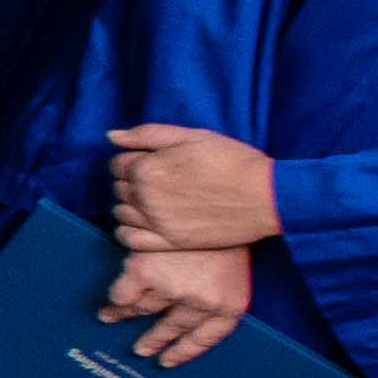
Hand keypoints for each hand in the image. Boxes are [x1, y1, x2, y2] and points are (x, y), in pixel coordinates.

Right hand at [99, 238, 255, 366]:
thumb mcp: (239, 261)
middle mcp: (201, 302)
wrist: (230, 193)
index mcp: (229, 303)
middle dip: (154, 340)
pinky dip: (116, 299)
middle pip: (172, 328)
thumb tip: (198, 301)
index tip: (168, 361)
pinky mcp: (146, 270)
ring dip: (125, 315)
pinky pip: (124, 293)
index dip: (185, 351)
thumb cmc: (236, 223)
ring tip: (110, 318)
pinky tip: (111, 301)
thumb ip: (222, 287)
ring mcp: (173, 287)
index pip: (206, 337)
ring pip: (143, 309)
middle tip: (140, 350)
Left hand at [104, 123, 283, 252]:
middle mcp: (146, 197)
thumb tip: (112, 136)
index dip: (131, 160)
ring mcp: (156, 222)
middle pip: (119, 188)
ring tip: (151, 201)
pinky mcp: (170, 242)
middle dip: (130, 181)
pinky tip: (140, 224)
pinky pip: (130, 240)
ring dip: (129, 205)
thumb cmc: (231, 160)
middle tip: (155, 180)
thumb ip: (147, 135)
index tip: (150, 162)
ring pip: (121, 213)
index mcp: (148, 168)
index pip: (117, 164)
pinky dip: (126, 231)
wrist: (265, 195)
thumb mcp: (191, 136)